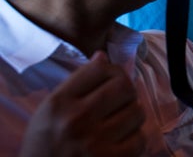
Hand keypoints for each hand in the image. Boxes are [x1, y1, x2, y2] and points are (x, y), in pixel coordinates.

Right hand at [19, 51, 145, 156]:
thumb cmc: (46, 142)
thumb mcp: (51, 109)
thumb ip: (77, 82)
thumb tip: (103, 56)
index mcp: (60, 103)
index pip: (101, 69)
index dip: (113, 70)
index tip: (112, 79)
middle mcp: (77, 119)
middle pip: (125, 86)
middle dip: (127, 91)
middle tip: (120, 100)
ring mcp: (94, 142)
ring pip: (137, 111)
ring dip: (132, 115)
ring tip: (119, 122)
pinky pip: (140, 138)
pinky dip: (134, 138)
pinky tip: (121, 140)